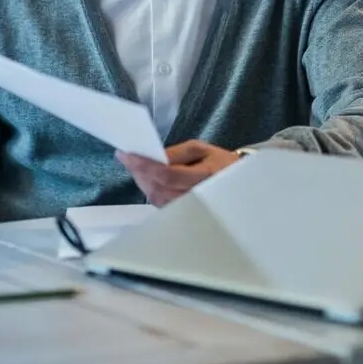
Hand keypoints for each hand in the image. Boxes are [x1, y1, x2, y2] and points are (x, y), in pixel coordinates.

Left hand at [116, 140, 241, 207]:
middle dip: (138, 172)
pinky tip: (143, 178)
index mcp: (204, 176)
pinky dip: (148, 189)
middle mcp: (196, 197)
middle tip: (125, 157)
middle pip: (157, 188)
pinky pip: (159, 203)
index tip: (126, 154)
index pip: (166, 174)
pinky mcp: (182, 214)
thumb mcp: (201, 149)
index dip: (144, 165)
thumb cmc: (219, 162)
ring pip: (156, 198)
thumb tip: (153, 157)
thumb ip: (176, 153)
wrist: (237, 182)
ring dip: (141, 181)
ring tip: (132, 165)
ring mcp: (188, 209)